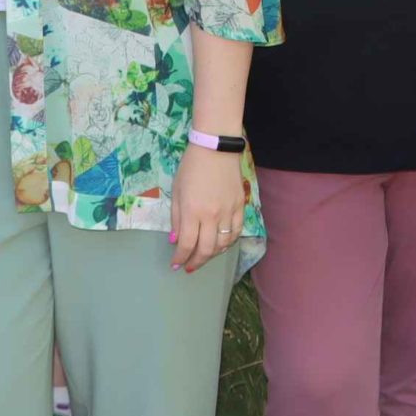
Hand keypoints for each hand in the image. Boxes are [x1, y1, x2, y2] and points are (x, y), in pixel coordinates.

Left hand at [168, 146, 245, 273]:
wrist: (216, 149)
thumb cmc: (191, 168)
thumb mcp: (177, 192)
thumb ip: (177, 219)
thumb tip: (176, 241)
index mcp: (192, 211)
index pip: (187, 244)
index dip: (180, 259)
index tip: (176, 265)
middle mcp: (212, 215)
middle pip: (206, 249)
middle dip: (196, 262)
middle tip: (189, 266)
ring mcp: (228, 212)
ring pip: (223, 244)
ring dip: (212, 255)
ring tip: (204, 256)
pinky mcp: (240, 206)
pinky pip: (236, 232)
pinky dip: (228, 243)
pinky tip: (221, 245)